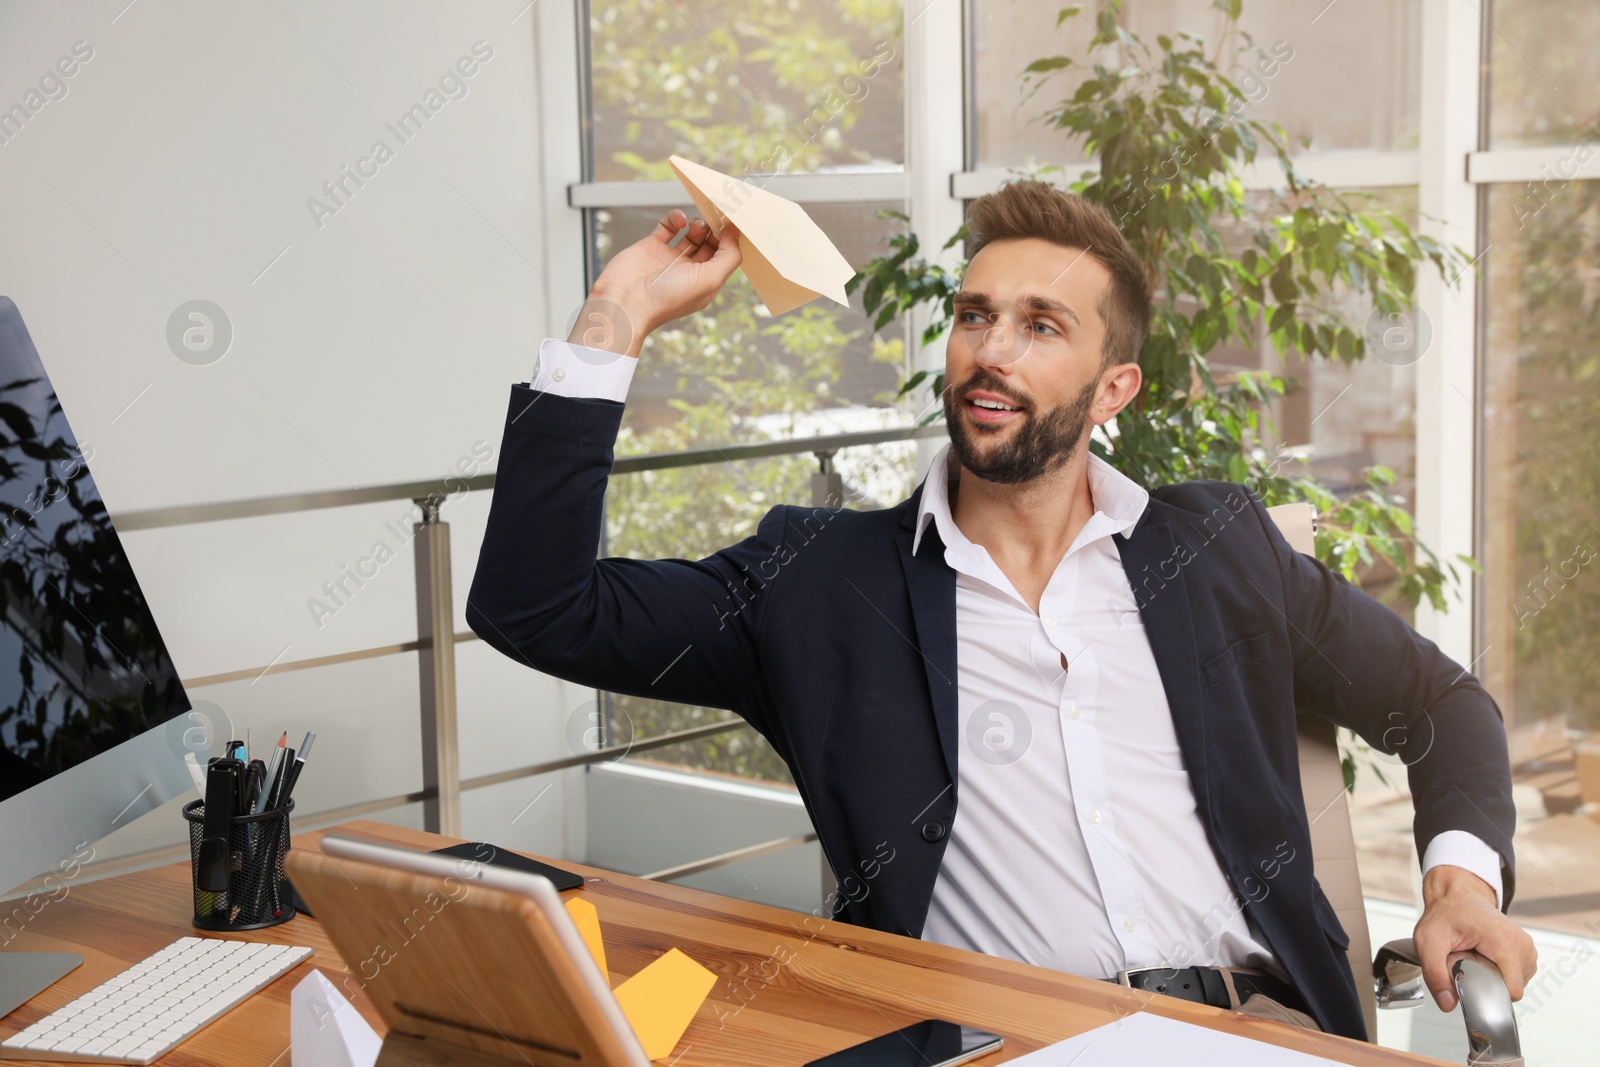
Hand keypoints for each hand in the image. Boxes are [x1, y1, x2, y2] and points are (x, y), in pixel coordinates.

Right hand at [568, 209, 741, 357]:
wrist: (624, 302)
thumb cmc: (666, 299)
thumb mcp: (709, 280)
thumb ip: (728, 256)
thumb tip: (735, 233)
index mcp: (705, 283)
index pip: (725, 257)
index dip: (730, 240)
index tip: (733, 223)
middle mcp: (689, 271)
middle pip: (710, 243)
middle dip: (714, 230)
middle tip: (716, 217)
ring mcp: (670, 258)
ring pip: (691, 233)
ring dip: (697, 224)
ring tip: (695, 225)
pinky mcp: (652, 246)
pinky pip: (668, 226)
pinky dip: (675, 218)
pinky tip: (678, 220)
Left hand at [1414, 864, 1536, 1010]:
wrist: (1456, 895)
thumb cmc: (1444, 914)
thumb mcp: (1428, 943)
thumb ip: (1435, 975)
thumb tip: (1447, 1004)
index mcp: (1504, 942)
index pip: (1512, 990)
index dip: (1489, 992)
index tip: (1470, 979)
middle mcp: (1522, 944)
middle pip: (1511, 988)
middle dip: (1488, 982)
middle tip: (1468, 960)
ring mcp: (1527, 947)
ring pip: (1514, 983)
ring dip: (1493, 976)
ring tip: (1476, 955)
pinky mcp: (1526, 950)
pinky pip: (1516, 975)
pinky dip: (1499, 971)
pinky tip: (1486, 956)